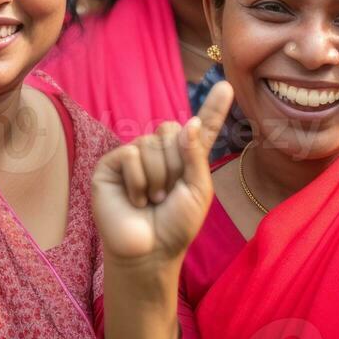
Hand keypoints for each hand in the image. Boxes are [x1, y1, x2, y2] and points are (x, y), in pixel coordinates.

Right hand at [92, 79, 233, 264]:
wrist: (149, 251)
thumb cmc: (176, 226)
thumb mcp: (198, 191)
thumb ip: (195, 156)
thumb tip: (189, 122)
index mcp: (185, 158)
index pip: (201, 128)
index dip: (214, 108)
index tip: (227, 86)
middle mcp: (159, 152)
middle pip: (171, 130)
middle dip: (174, 164)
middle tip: (167, 194)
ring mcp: (133, 156)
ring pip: (150, 144)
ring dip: (157, 178)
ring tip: (152, 200)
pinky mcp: (111, 165)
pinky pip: (130, 155)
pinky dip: (138, 181)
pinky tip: (136, 199)